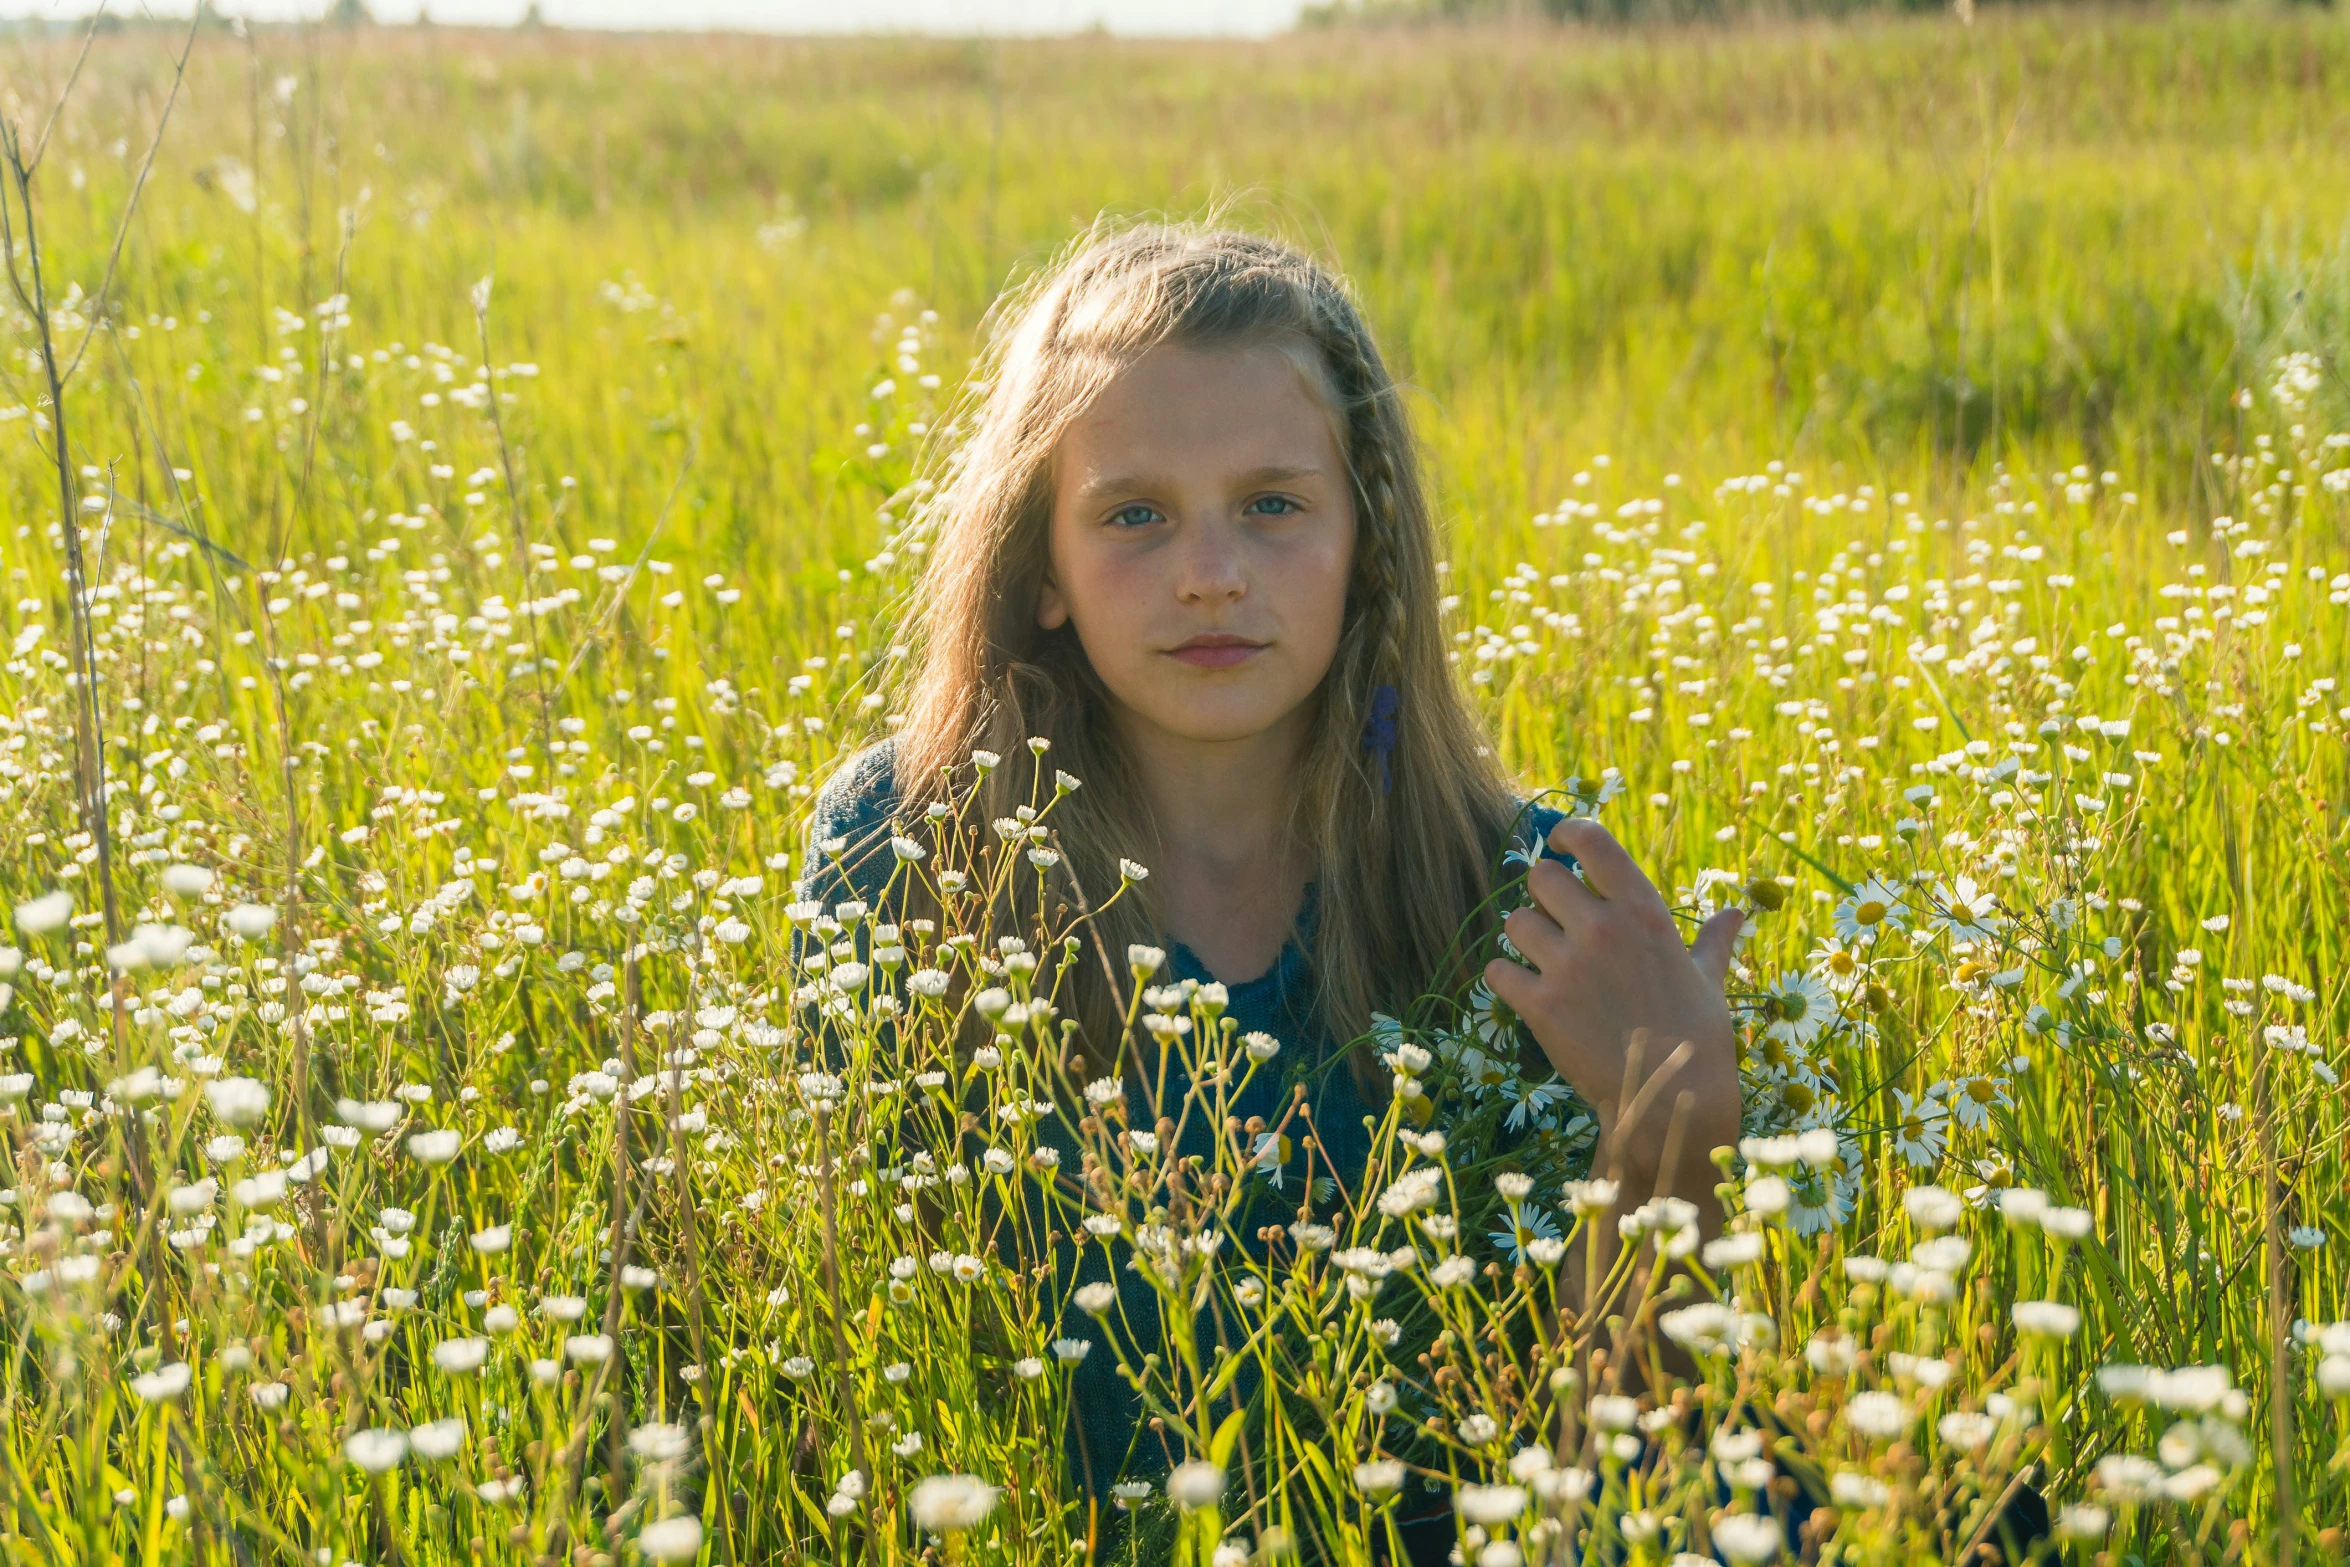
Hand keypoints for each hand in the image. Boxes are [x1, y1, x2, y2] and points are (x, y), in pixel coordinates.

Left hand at [1483, 819, 1743, 1185]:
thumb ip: (1713, 940)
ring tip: (1545, 962)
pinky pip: (1497, 970)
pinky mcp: (1540, 1005)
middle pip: (1540, 878)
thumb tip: (1737, 913)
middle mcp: (1603, 929)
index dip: (1565, 834)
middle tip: (1555, 922)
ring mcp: (1569, 966)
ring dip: (1524, 938)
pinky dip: (1506, 979)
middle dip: (1543, 896)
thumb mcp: (1709, 980)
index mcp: (1644, 911)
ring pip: (1514, 921)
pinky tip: (1526, 993)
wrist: (1672, 1103)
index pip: (1591, 841)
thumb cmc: (1697, 1038)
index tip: (1557, 843)